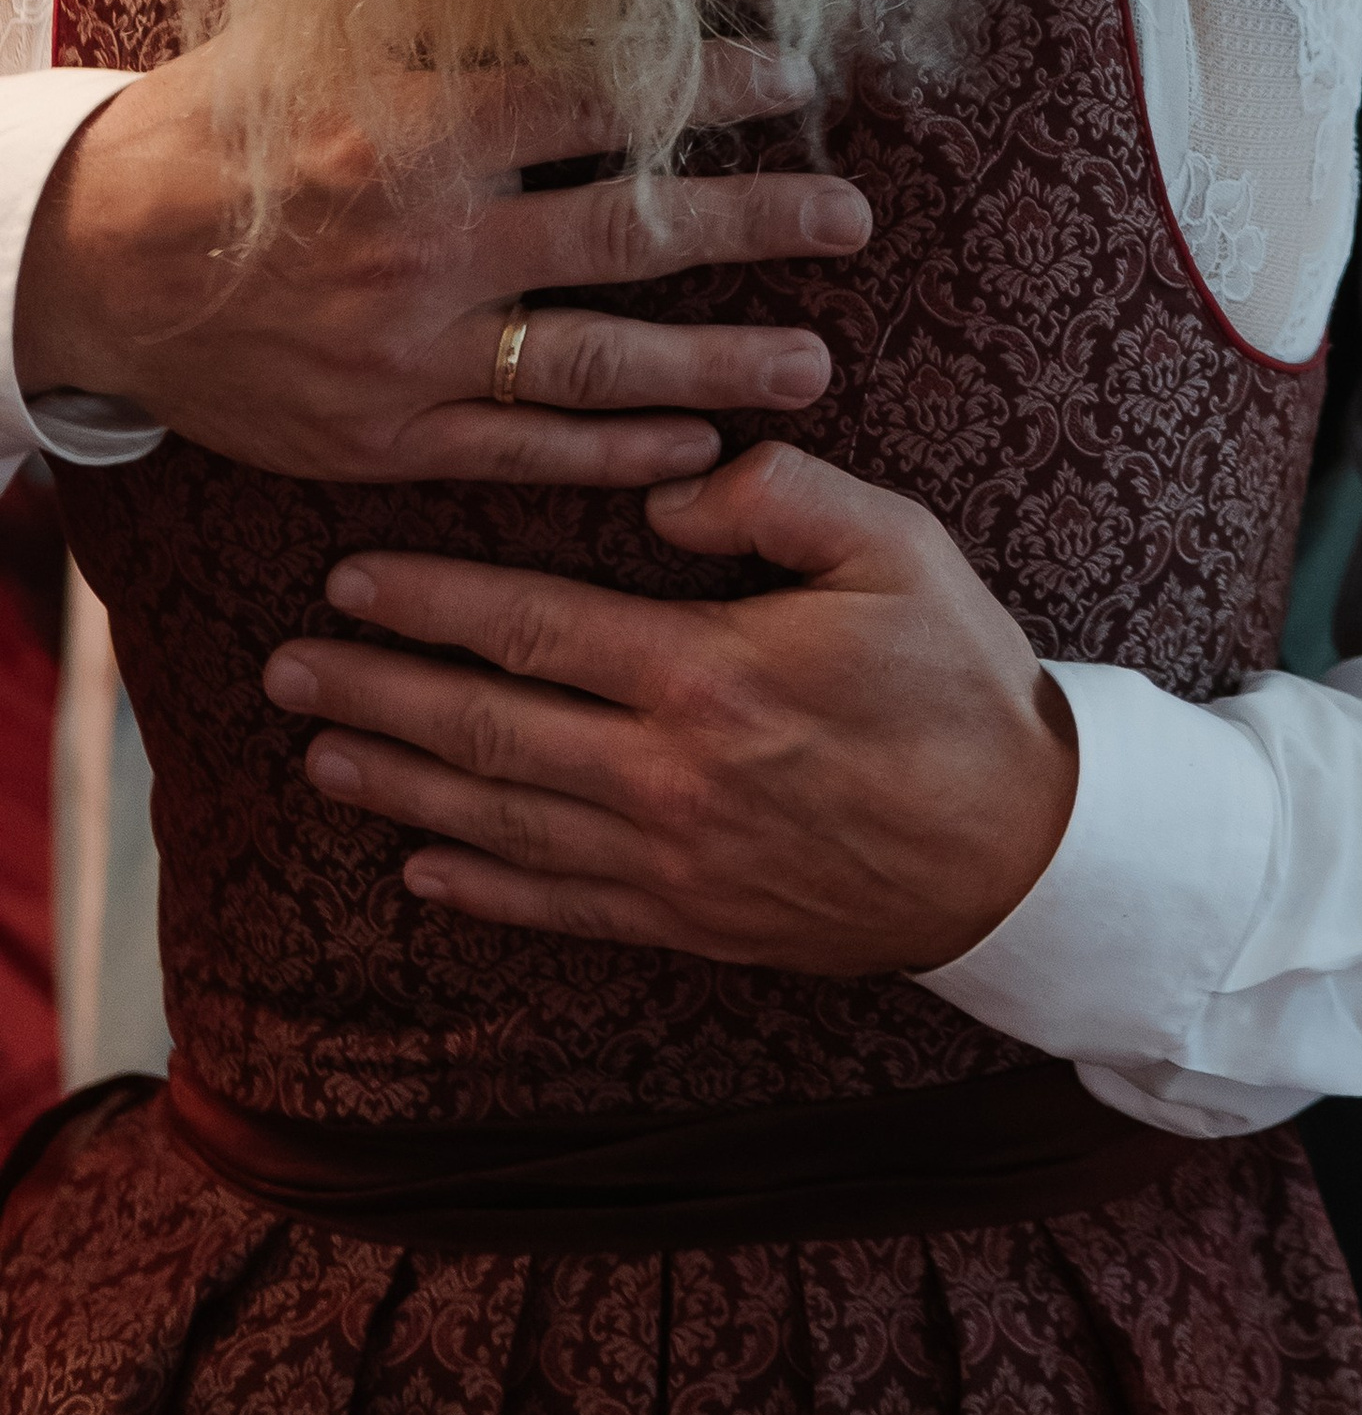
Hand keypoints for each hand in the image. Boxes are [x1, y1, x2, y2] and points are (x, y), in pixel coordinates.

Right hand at [15, 38, 864, 486]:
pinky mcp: (384, 439)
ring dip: (720, 363)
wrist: (91, 267)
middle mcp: (425, 246)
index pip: (601, 104)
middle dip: (759, 225)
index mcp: (415, 130)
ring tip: (817, 361)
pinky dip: (619, 452)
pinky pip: (524, 452)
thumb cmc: (220, 137)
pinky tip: (701, 443)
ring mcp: (408, 355)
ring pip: (598, 363)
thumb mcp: (321, 51)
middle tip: (855, 217)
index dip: (709, 89)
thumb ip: (449, 34)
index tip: (796, 77)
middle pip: (630, 235)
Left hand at [261, 442, 1080, 972]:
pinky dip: (480, 889)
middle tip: (284, 668)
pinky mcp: (692, 920)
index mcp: (706, 675)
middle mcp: (666, 777)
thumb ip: (782, 494)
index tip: (350, 577)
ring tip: (322, 754)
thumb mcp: (900, 547)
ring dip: (400, 787)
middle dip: (374, 693)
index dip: (429, 602)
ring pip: (500, 823)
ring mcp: (671, 862)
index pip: (530, 629)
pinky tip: (422, 870)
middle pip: (485, 731)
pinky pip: (558, 906)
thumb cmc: (964, 683)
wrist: (1024, 852)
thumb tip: (669, 494)